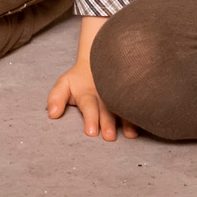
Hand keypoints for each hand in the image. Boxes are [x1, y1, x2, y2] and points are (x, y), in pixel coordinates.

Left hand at [46, 18, 133, 141]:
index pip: (89, 106)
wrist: (99, 59)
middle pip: (106, 109)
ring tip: (130, 135)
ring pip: (122, 107)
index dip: (90, 118)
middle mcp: (104, 94)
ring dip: (126, 121)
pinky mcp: (128, 96)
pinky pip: (135, 104)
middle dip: (108, 123)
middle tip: (109, 137)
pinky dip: (139, 114)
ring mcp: (118, 95)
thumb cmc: (78, 80)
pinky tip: (145, 124)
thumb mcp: (64, 84)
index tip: (91, 132)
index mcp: (87, 93)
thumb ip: (56, 98)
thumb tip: (52, 114)